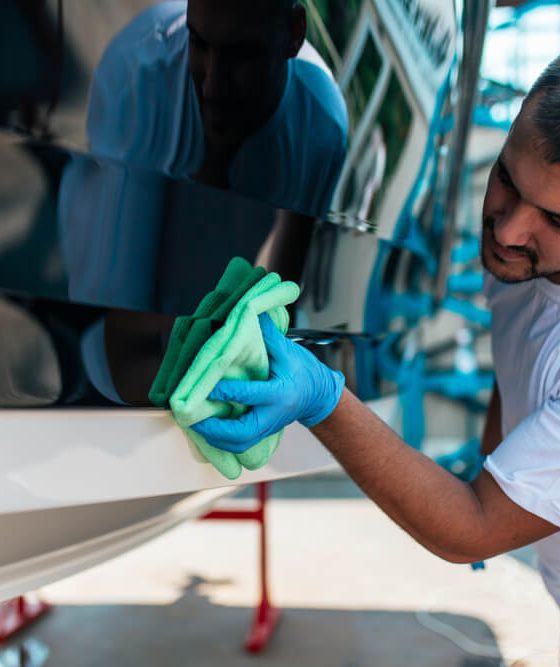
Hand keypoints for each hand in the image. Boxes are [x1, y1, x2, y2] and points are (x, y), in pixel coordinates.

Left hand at [191, 313, 344, 452]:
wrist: (319, 395)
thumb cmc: (304, 370)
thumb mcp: (288, 350)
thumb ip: (267, 335)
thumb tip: (249, 311)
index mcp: (280, 393)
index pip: (250, 394)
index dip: (227, 391)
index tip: (208, 386)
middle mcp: (273, 414)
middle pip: (242, 432)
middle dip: (215, 428)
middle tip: (195, 416)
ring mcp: (269, 427)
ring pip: (239, 443)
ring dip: (215, 438)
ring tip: (195, 426)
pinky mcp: (264, 433)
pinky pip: (241, 444)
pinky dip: (222, 440)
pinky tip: (207, 430)